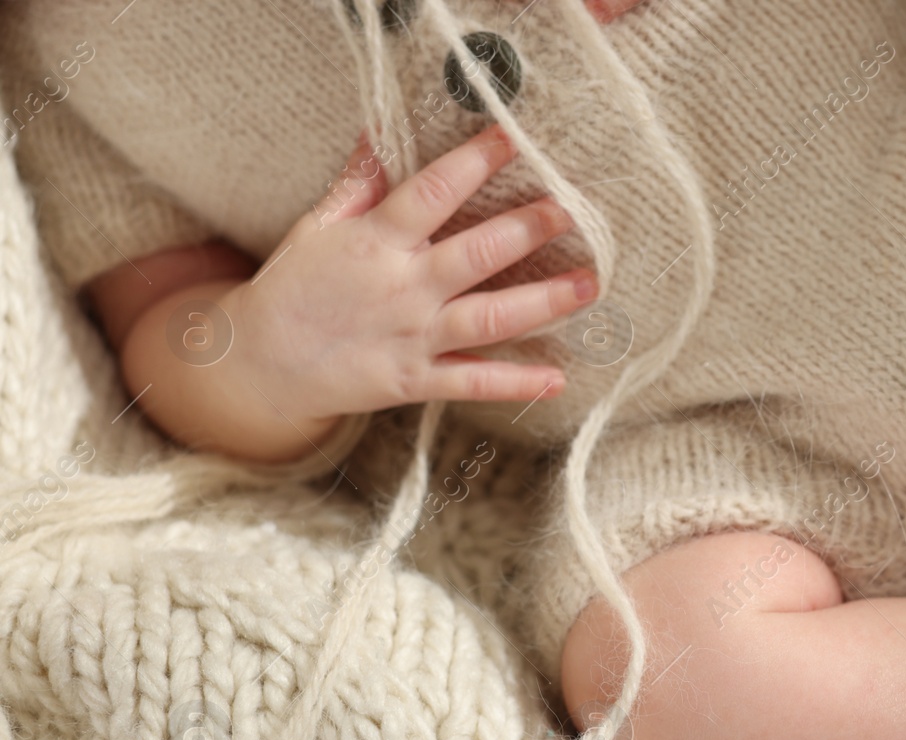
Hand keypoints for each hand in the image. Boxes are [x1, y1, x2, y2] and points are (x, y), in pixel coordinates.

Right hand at [225, 123, 593, 427]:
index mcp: (378, 241)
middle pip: (477, 253)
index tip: (514, 138)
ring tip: (588, 285)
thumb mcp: (318, 226)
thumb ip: (358, 183)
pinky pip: (472, 383)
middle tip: (572, 210)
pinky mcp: (415, 380)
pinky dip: (515, 383)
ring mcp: (413, 336)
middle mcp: (404, 288)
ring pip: (489, 318)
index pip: (435, 191)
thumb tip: (379, 131)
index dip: (476, 162)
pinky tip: (557, 380)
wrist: (259, 363)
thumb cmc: (294, 288)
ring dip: (543, 302)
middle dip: (527, 229)